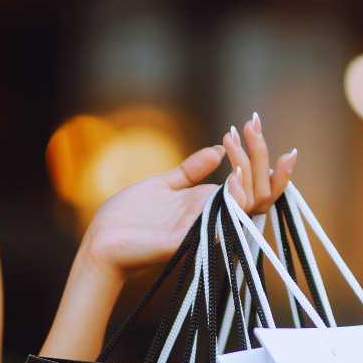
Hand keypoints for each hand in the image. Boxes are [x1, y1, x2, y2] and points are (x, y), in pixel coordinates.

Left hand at [81, 112, 298, 274]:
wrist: (101, 241)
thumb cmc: (129, 216)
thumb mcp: (163, 184)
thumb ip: (190, 170)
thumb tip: (217, 150)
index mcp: (209, 204)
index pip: (252, 184)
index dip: (261, 157)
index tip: (254, 122)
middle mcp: (213, 217)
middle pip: (259, 192)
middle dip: (260, 156)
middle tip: (252, 126)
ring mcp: (204, 229)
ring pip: (250, 206)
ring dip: (250, 175)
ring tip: (237, 148)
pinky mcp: (189, 241)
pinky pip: (223, 226)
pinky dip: (233, 201)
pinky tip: (232, 178)